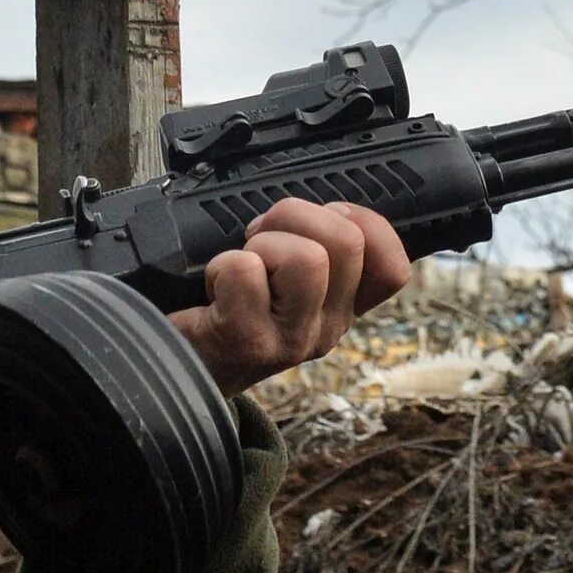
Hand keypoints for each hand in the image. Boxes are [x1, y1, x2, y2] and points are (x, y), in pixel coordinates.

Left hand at [167, 199, 411, 396]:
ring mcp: (291, 340)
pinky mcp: (247, 341)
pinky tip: (212, 287)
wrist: (179, 367)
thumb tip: (324, 205)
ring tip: (241, 264)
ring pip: (307, 257)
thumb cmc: (229, 310)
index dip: (366, 224)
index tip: (324, 219)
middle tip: (263, 236)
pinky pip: (244, 270)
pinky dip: (220, 264)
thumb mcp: (287, 285)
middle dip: (296, 216)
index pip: (393, 267)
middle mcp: (326, 329)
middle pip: (347, 241)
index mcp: (341, 308)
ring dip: (263, 243)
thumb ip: (315, 249)